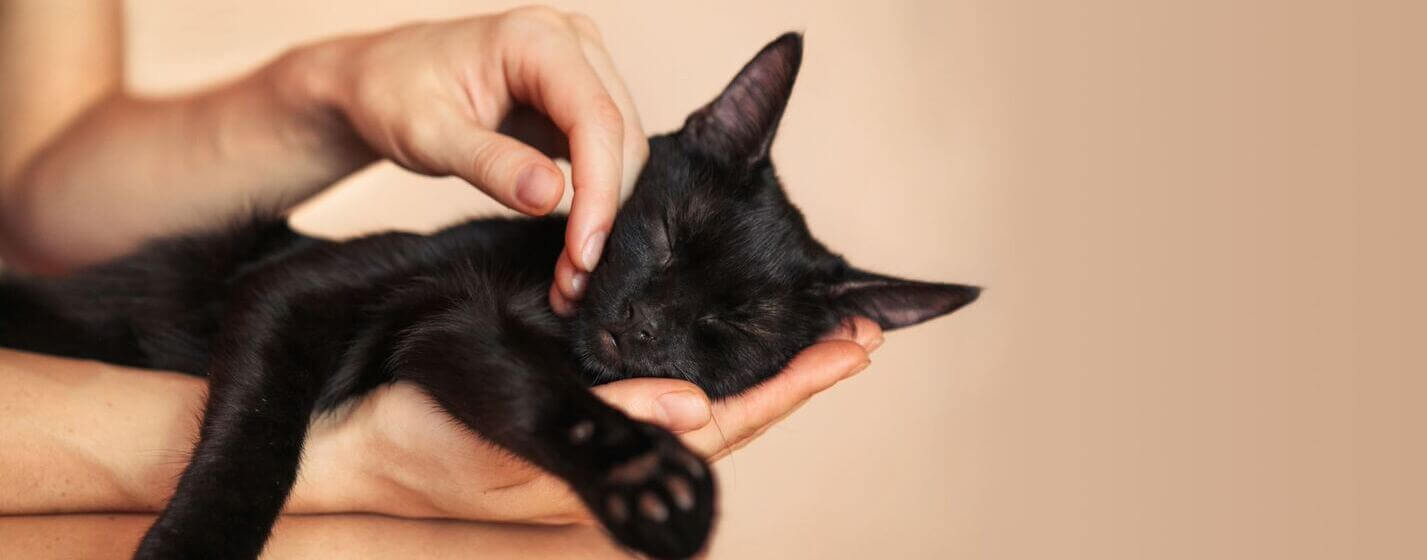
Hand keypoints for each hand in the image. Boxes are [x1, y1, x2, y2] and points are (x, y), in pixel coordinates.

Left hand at [301, 7, 646, 313]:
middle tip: (574, 280)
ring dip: (606, 214)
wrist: (378, 80)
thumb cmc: (392, 93)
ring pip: (623, 150)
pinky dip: (596, 203)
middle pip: (621, 136)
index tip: (582, 254)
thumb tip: (551, 199)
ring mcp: (581, 70)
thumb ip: (490, 164)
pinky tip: (574, 245)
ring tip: (572, 274)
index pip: (596, 119)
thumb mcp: (428, 134)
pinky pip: (607, 154)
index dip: (599, 191)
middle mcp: (572, 44)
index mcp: (537, 38)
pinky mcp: (578, 103)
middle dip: (605, 212)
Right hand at [323, 318, 882, 523]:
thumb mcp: (513, 433)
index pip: (723, 430)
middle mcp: (617, 462)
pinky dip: (699, 366)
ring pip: (697, 408)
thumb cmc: (419, 441)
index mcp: (611, 477)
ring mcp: (600, 444)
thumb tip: (697, 411)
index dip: (789, 391)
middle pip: (727, 420)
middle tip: (854, 337)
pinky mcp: (578, 418)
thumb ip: (602, 425)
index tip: (848, 354)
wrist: (354, 445)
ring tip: (812, 339)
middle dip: (791, 379)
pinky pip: (653, 395)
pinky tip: (720, 346)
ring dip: (757, 373)